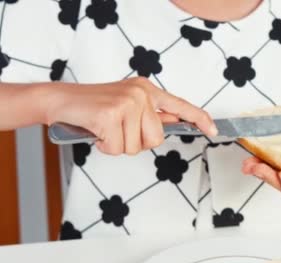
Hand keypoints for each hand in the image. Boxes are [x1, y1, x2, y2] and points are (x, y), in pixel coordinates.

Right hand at [44, 77, 216, 154]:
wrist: (60, 100)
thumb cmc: (94, 107)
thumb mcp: (128, 105)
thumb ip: (151, 114)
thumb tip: (176, 122)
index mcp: (147, 90)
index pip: (181, 105)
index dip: (199, 119)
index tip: (213, 130)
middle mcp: (141, 93)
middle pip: (156, 138)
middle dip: (137, 142)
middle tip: (118, 131)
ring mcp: (127, 102)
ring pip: (137, 146)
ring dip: (119, 145)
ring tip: (106, 129)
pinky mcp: (111, 114)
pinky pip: (118, 148)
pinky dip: (105, 147)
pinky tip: (97, 132)